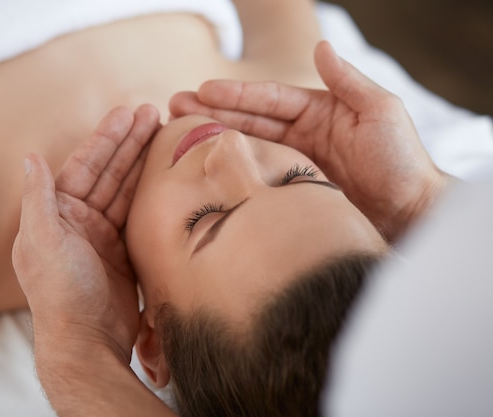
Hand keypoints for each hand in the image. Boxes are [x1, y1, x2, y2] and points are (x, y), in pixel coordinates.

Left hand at [12, 104, 159, 361]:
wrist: (86, 341)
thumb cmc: (61, 293)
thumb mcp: (42, 242)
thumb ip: (38, 199)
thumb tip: (30, 156)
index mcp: (56, 213)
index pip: (85, 165)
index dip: (106, 138)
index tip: (128, 114)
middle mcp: (79, 220)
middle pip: (108, 171)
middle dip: (129, 142)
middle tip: (154, 114)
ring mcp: (102, 235)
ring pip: (125, 189)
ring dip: (142, 161)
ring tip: (163, 133)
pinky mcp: (123, 251)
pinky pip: (137, 212)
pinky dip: (149, 192)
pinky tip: (163, 173)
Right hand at [169, 41, 450, 241]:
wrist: (411, 215)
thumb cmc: (402, 161)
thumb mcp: (380, 112)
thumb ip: (347, 81)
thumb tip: (321, 46)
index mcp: (319, 112)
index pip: (269, 99)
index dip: (236, 94)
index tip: (202, 89)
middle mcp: (301, 136)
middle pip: (249, 120)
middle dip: (212, 112)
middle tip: (175, 105)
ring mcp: (293, 165)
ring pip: (248, 147)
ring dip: (215, 138)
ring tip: (178, 130)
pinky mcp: (291, 194)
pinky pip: (257, 178)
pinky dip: (232, 171)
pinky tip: (207, 168)